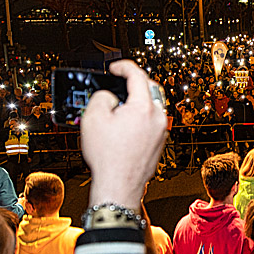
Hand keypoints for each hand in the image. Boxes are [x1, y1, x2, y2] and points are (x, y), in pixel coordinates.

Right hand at [81, 60, 168, 210]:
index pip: (138, 75)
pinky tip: (125, 125)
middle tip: (119, 83)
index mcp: (144, 107)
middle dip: (134, 83)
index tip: (114, 68)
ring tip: (119, 107)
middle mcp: (158, 118)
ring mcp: (161, 132)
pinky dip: (140, 117)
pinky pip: (151, 122)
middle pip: (150, 89)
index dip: (124, 67)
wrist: (119, 186)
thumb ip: (102, 96)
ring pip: (152, 106)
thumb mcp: (93, 117)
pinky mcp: (159, 143)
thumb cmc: (108, 157)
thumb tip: (111, 97)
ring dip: (138, 101)